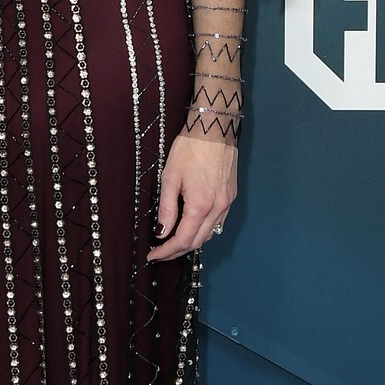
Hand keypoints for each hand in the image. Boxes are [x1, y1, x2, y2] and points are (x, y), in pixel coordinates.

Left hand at [147, 132, 236, 259]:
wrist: (214, 129)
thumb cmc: (189, 149)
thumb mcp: (170, 178)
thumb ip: (166, 209)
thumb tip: (162, 232)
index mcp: (200, 205)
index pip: (182, 240)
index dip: (166, 252)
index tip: (153, 256)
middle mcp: (217, 208)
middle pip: (197, 242)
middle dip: (177, 251)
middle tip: (160, 252)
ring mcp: (227, 203)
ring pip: (210, 234)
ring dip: (191, 241)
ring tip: (173, 241)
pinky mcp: (231, 196)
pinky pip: (218, 222)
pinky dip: (203, 230)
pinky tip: (192, 226)